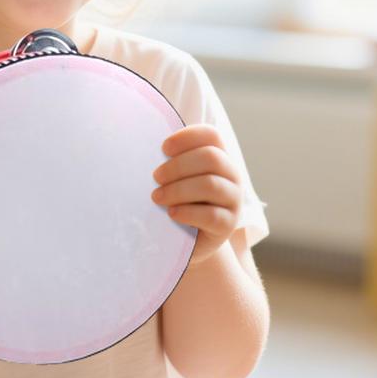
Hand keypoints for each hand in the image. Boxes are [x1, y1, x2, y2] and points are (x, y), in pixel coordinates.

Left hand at [152, 125, 242, 266]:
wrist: (185, 241)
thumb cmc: (176, 201)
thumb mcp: (175, 178)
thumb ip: (169, 161)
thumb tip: (143, 146)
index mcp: (219, 156)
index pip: (211, 136)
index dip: (187, 137)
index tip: (163, 148)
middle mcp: (232, 175)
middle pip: (211, 158)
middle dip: (178, 166)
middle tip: (156, 177)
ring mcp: (233, 200)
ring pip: (210, 185)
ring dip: (178, 190)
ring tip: (157, 197)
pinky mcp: (228, 225)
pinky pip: (211, 215)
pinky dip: (187, 212)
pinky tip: (171, 213)